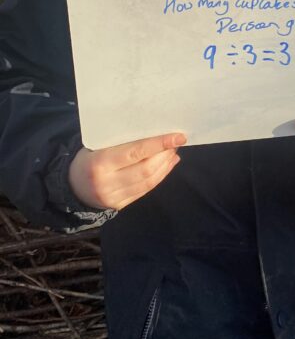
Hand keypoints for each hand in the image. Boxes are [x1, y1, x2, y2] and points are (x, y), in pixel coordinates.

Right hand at [68, 132, 186, 210]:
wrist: (72, 185)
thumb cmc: (89, 156)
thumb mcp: (99, 145)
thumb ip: (123, 141)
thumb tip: (156, 133)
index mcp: (100, 162)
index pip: (136, 152)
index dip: (160, 144)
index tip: (178, 136)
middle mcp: (107, 183)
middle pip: (146, 169)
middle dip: (165, 154)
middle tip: (176, 142)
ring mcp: (113, 197)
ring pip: (148, 182)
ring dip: (165, 165)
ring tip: (173, 152)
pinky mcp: (119, 205)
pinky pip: (145, 190)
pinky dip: (160, 177)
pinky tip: (167, 165)